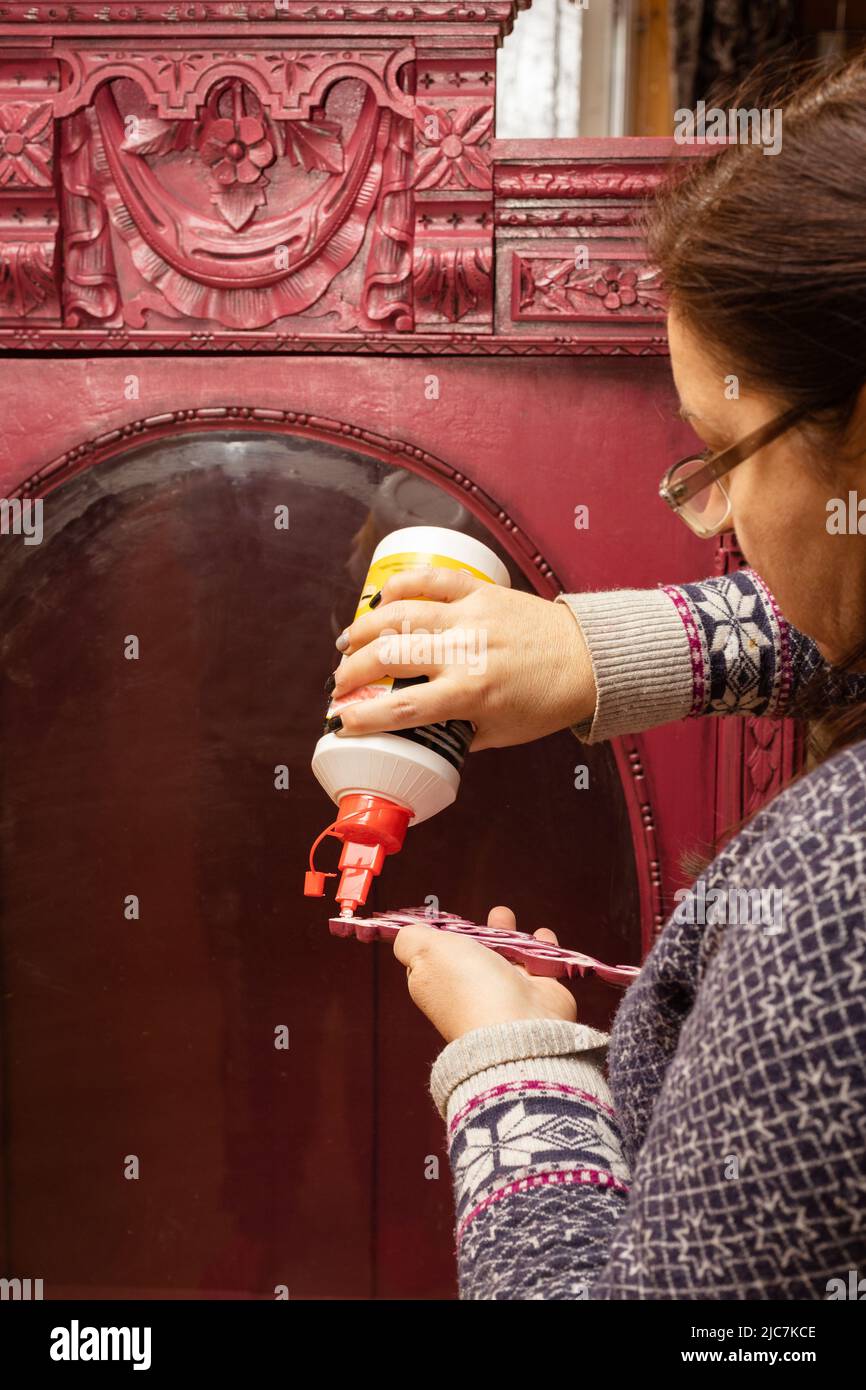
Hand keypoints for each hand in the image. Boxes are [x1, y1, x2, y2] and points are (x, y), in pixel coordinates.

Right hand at [328, 566, 595, 750]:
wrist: (589, 659)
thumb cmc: (546, 701)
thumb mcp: (499, 733)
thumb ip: (457, 733)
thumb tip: (419, 735)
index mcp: (470, 694)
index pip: (400, 708)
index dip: (361, 716)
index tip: (340, 721)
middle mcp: (464, 652)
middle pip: (387, 657)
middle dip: (351, 672)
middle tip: (340, 683)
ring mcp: (470, 618)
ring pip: (399, 615)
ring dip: (363, 629)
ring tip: (346, 644)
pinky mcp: (480, 593)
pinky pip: (432, 581)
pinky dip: (401, 585)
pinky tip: (380, 598)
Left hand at [392, 905, 577, 1042]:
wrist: (518, 1026)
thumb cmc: (468, 986)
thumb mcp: (425, 952)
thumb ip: (411, 939)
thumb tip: (404, 933)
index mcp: (437, 985)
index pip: (433, 960)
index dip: (438, 939)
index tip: (443, 923)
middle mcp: (470, 991)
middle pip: (472, 955)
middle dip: (476, 932)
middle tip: (480, 914)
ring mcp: (505, 993)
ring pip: (505, 956)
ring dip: (507, 932)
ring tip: (504, 913)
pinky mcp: (538, 992)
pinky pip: (540, 963)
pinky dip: (542, 946)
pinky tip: (542, 933)